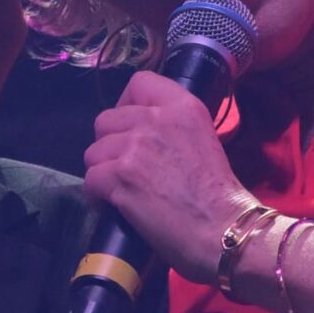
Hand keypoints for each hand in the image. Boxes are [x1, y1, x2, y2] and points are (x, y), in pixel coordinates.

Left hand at [83, 69, 257, 283]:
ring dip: (102, 171)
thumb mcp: (203, 141)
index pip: (140, 82)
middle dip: (110, 144)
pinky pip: (90, 179)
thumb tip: (144, 136)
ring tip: (121, 190)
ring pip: (93, 152)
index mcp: (182, 107)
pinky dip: (97, 196)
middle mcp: (156, 119)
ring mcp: (135, 147)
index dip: (127, 104)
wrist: (223, 231)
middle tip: (125, 166)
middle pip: (106, 120)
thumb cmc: (220, 197)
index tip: (132, 126)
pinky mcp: (120, 176)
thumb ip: (174, 130)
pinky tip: (113, 206)